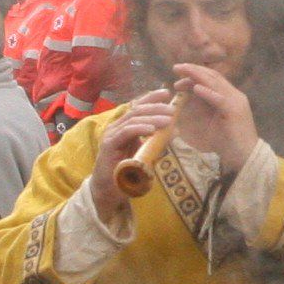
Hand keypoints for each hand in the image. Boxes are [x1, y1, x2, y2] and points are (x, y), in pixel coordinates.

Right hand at [89, 93, 177, 219]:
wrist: (109, 190)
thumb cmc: (127, 172)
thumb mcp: (146, 153)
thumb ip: (158, 141)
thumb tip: (175, 130)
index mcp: (124, 126)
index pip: (138, 107)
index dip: (151, 98)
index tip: (167, 93)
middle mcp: (116, 127)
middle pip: (137, 110)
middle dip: (156, 107)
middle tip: (172, 110)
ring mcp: (111, 135)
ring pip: (133, 119)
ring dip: (152, 118)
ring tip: (168, 120)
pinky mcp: (108, 145)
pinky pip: (126, 132)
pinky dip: (140, 128)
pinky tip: (152, 130)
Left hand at [174, 64, 258, 172]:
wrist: (244, 157)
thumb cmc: (226, 143)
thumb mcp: (210, 121)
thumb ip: (201, 108)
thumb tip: (184, 99)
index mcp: (229, 96)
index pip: (212, 78)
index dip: (195, 73)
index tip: (179, 75)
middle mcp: (234, 95)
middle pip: (213, 76)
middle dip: (194, 70)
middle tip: (176, 68)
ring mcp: (236, 102)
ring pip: (216, 83)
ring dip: (197, 76)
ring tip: (183, 71)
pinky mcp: (235, 112)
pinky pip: (220, 99)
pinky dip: (208, 92)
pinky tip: (196, 88)